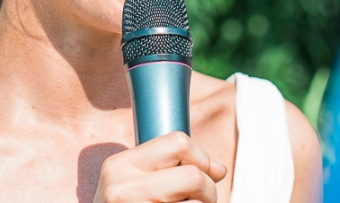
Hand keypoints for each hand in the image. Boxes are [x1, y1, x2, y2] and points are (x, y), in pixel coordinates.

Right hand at [93, 131, 226, 202]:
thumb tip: (220, 170)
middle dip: (209, 190)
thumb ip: (173, 169)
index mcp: (119, 164)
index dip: (201, 158)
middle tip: (205, 200)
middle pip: (192, 176)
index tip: (203, 173)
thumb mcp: (134, 183)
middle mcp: (121, 188)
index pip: (179, 142)